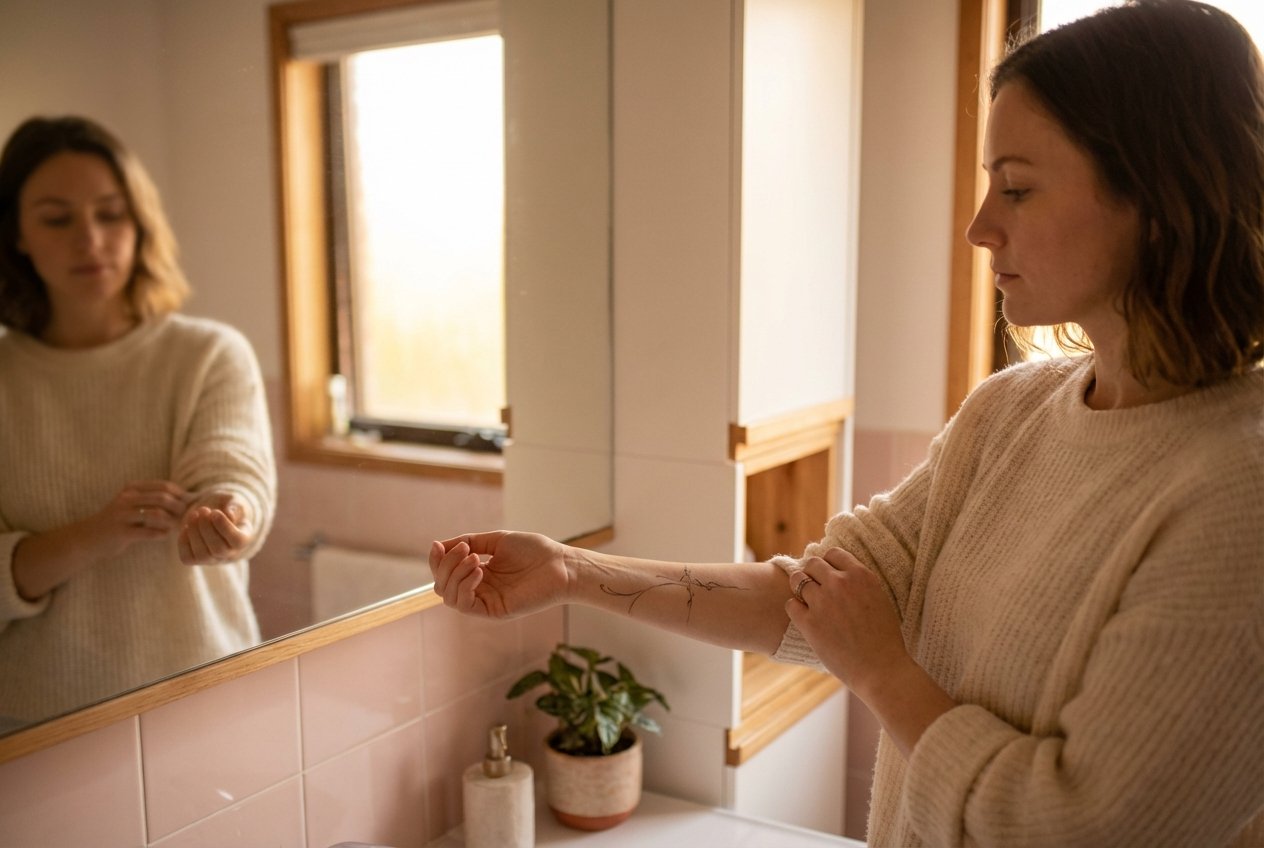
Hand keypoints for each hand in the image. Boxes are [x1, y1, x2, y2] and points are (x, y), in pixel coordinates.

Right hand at [84, 479, 190, 557]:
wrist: (86, 538)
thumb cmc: (118, 521)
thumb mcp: (131, 503)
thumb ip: (153, 499)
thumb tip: (187, 498)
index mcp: (131, 488)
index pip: (164, 486)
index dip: (182, 495)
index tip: (191, 504)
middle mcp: (126, 499)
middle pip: (162, 498)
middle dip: (179, 508)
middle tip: (187, 517)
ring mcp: (122, 515)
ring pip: (156, 514)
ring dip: (171, 522)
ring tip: (176, 527)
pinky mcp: (121, 532)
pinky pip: (148, 532)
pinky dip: (161, 534)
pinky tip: (165, 535)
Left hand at [178, 492, 253, 564]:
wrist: (213, 516)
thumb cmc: (226, 508)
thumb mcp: (234, 502)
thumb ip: (234, 506)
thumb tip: (229, 514)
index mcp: (243, 540)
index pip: (237, 541)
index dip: (225, 527)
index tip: (215, 512)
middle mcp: (229, 554)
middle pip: (218, 549)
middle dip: (207, 528)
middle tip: (203, 510)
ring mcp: (212, 559)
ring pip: (202, 555)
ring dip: (195, 533)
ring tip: (194, 515)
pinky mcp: (196, 559)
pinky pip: (187, 557)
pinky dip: (184, 541)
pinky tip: (186, 526)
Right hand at [430, 530, 570, 618]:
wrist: (560, 564)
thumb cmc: (534, 551)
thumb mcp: (497, 540)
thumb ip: (470, 542)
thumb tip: (440, 545)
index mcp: (479, 574)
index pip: (445, 573)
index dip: (437, 561)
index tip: (437, 545)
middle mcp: (480, 590)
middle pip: (442, 586)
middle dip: (445, 565)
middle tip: (464, 550)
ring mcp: (486, 602)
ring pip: (449, 596)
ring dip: (455, 574)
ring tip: (474, 559)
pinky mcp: (494, 611)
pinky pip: (466, 605)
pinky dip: (465, 586)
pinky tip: (480, 571)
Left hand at [785, 547, 911, 698]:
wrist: (881, 669)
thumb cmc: (884, 639)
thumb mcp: (879, 599)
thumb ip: (859, 584)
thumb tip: (840, 574)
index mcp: (861, 576)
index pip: (833, 553)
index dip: (829, 564)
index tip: (828, 574)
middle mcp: (840, 584)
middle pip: (813, 563)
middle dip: (812, 573)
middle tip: (815, 587)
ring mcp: (822, 602)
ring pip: (798, 580)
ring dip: (800, 588)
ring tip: (807, 600)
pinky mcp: (809, 622)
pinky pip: (791, 604)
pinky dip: (795, 609)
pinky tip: (804, 617)